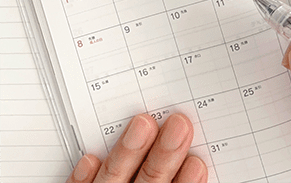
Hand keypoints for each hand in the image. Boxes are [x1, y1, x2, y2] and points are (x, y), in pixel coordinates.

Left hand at [66, 113, 206, 182]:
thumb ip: (180, 181)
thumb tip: (199, 159)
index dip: (186, 181)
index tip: (198, 162)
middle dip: (163, 155)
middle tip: (178, 124)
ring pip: (113, 182)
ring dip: (128, 154)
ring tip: (142, 123)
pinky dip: (82, 179)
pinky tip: (90, 158)